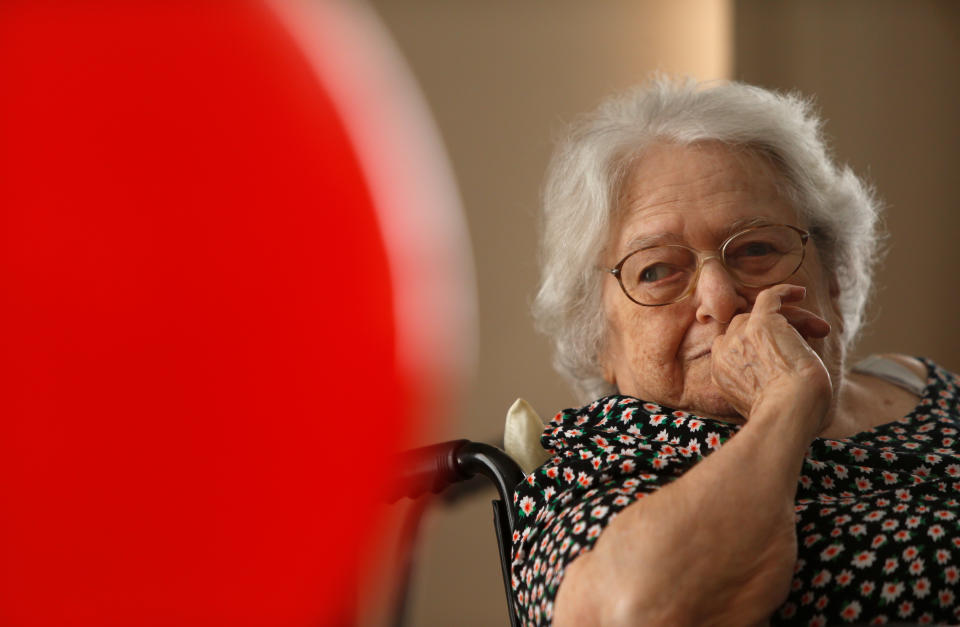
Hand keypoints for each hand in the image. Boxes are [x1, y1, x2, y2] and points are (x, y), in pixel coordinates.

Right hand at [710, 284, 832, 429]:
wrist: (786, 413)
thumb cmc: (785, 418)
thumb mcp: (760, 404)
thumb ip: (756, 387)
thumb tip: (776, 381)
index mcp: (720, 373)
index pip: (731, 347)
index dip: (752, 345)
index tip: (775, 354)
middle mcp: (725, 352)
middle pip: (745, 327)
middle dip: (773, 332)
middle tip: (803, 343)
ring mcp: (740, 335)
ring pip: (763, 314)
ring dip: (791, 320)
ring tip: (819, 330)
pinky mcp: (761, 323)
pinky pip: (770, 298)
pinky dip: (784, 292)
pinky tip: (800, 293)